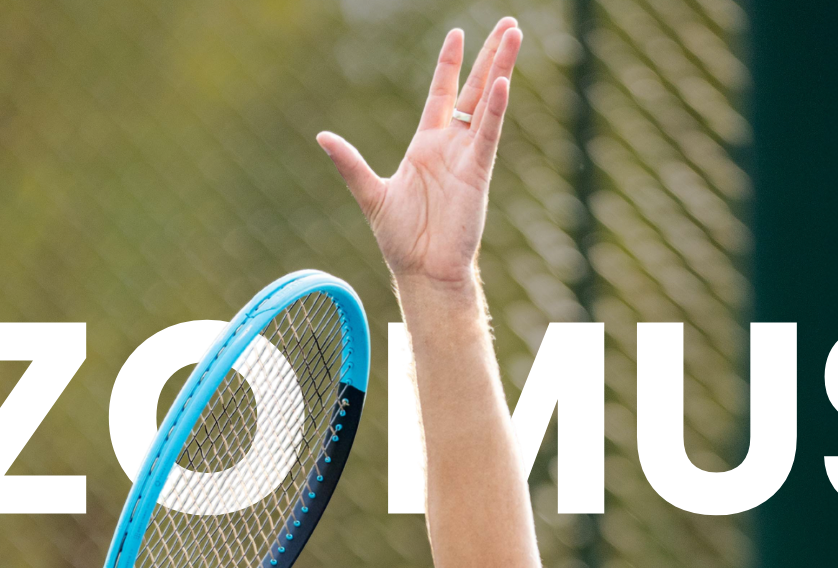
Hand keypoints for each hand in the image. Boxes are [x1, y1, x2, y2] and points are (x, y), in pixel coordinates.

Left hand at [317, 18, 521, 292]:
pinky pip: (487, 135)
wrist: (423, 272)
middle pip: (473, 89)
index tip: (457, 34)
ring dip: (501, 68)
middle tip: (509, 24)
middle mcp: (451, 146)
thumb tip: (323, 137)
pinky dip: (495, 109)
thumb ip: (349, 163)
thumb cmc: (401, 240)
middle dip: (490, 55)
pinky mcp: (478, 173)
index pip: (441, 93)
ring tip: (515, 35)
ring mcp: (468, 157)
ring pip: (487, 102)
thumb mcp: (370, 193)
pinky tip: (502, 82)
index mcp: (426, 146)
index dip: (449, 64)